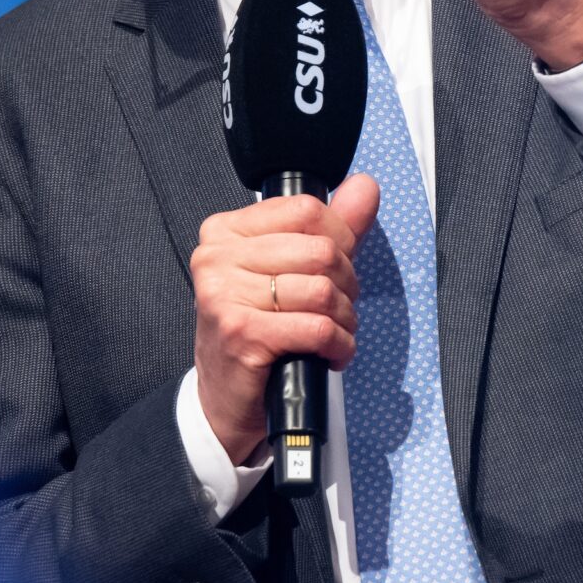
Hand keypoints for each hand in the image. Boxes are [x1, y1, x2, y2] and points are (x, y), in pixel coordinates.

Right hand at [191, 175, 380, 464]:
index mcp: (225, 231)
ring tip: (333, 333)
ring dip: (343, 319)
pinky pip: (317, 327)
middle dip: (345, 284)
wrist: (225, 397)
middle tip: (336, 308)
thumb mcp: (290, 271)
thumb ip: (331, 228)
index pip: (307, 210)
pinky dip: (338, 344)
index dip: (340, 240)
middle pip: (320, 250)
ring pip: (322, 290)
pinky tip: (330, 353)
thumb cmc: (257, 330)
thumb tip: (366, 186)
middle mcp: (217, 257)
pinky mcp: (241, 332)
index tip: (335, 269)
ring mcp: (224, 294)